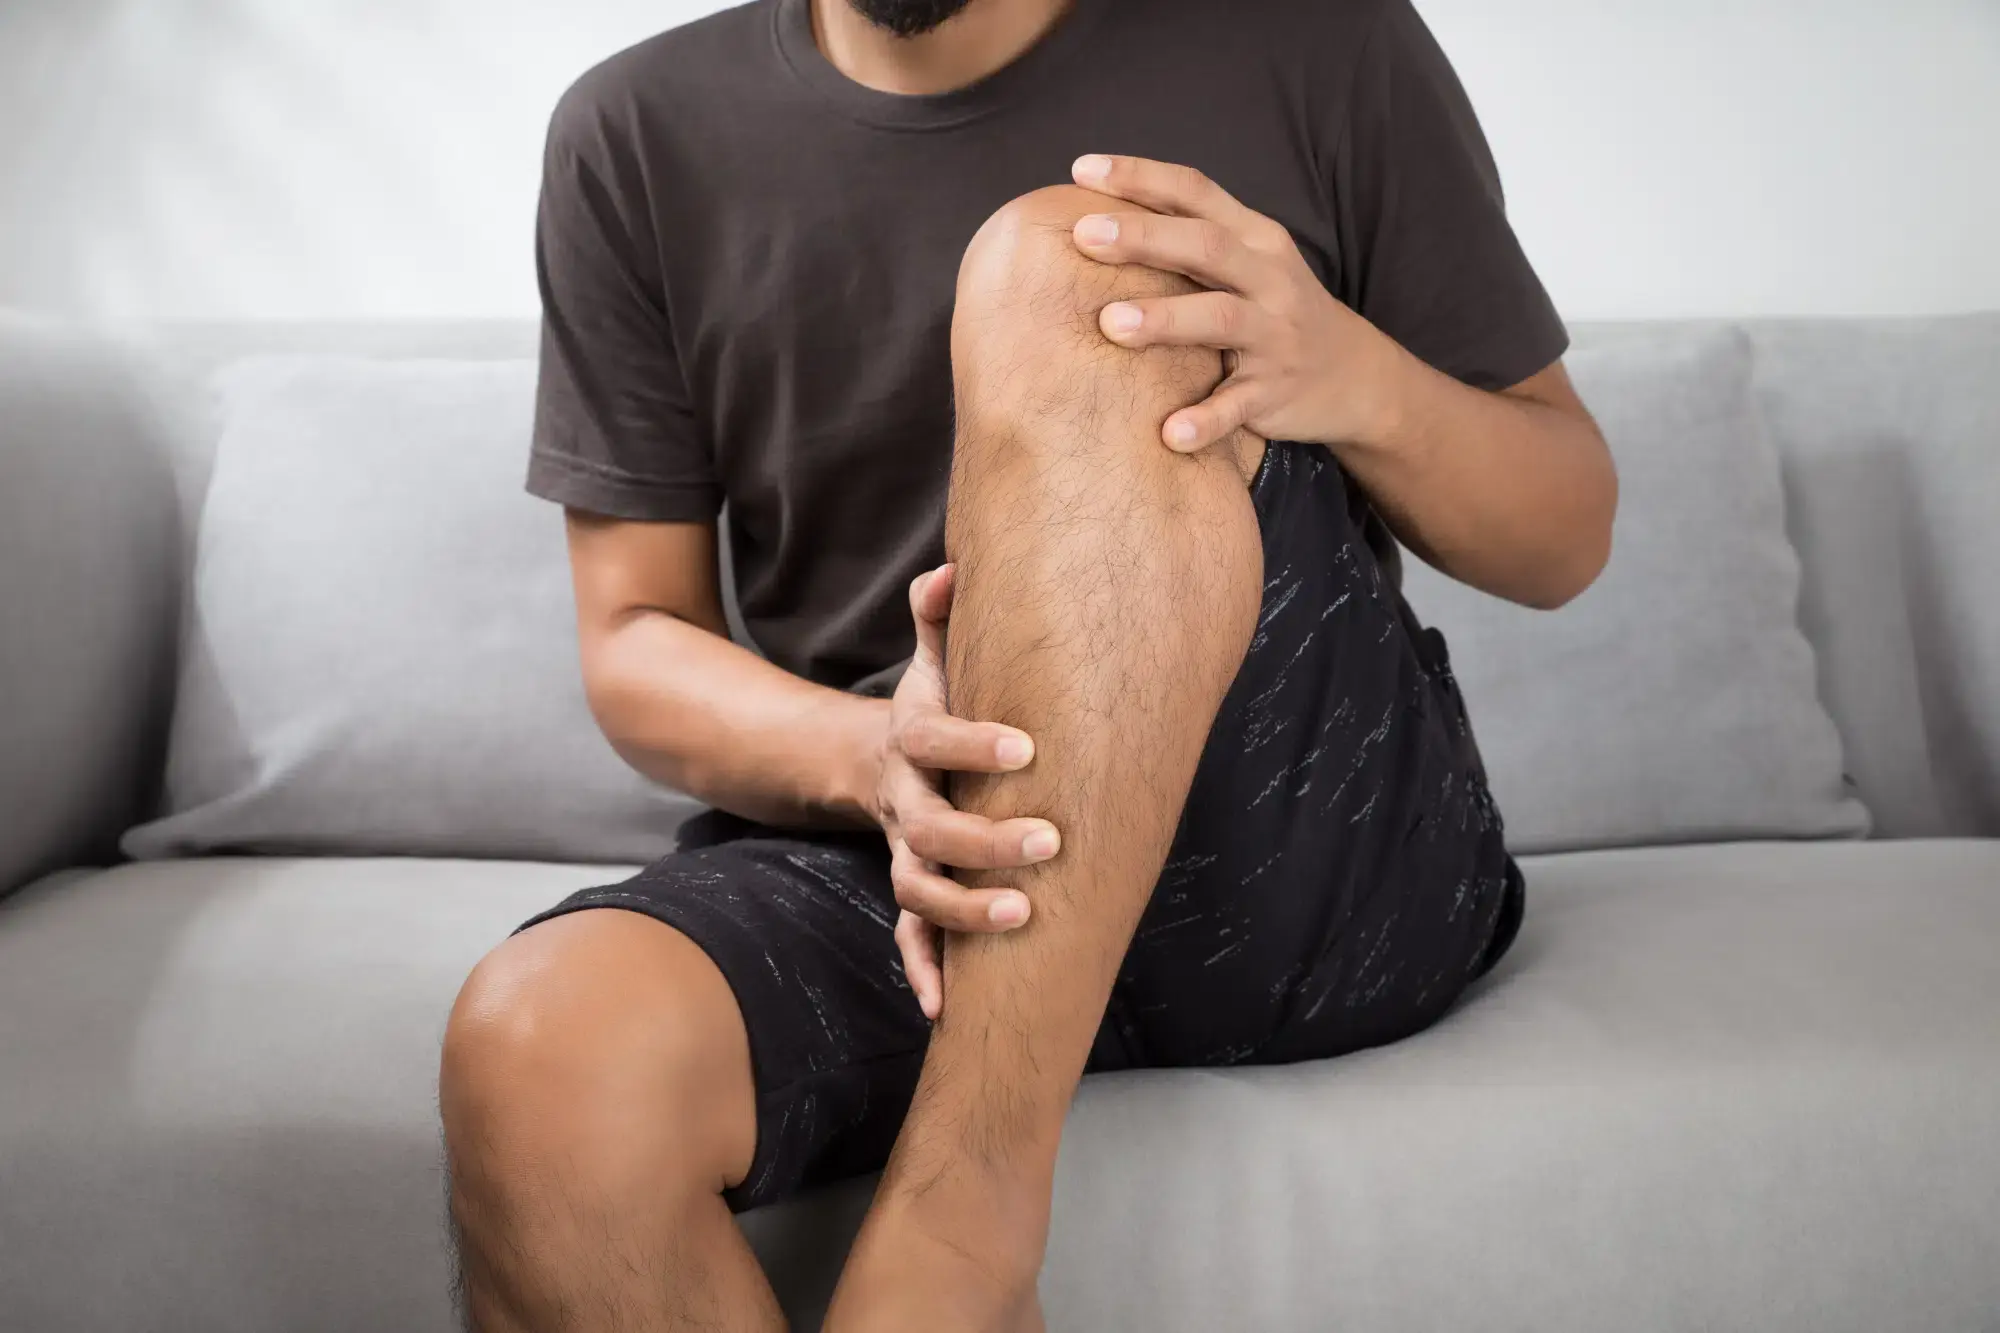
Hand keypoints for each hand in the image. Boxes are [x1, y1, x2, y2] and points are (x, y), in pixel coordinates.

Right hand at [872, 564, 1059, 1019]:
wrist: (878, 762)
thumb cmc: (933, 706)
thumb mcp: (933, 660)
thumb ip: (940, 618)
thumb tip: (951, 570)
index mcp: (910, 740)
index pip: (933, 738)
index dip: (972, 743)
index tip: (1027, 747)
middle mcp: (902, 801)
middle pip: (929, 830)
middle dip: (985, 840)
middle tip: (1049, 842)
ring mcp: (905, 852)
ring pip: (918, 890)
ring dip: (962, 911)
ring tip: (1020, 918)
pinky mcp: (913, 891)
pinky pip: (910, 937)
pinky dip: (923, 972)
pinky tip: (947, 1010)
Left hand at [1069, 153, 1401, 453]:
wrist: (1354, 374)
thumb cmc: (1273, 309)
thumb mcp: (1247, 263)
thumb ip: (1187, 238)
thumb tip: (1094, 217)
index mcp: (1253, 237)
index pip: (1195, 192)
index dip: (1141, 177)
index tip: (1082, 169)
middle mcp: (1268, 278)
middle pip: (1205, 246)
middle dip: (1143, 238)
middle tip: (1083, 235)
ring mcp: (1274, 336)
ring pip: (1221, 319)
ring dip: (1166, 320)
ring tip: (1110, 325)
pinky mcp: (1275, 393)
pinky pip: (1237, 407)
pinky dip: (1206, 420)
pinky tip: (1169, 434)